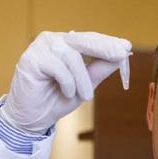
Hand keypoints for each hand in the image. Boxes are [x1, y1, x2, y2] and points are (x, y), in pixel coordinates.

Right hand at [0, 31, 131, 132]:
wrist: (32, 119)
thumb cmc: (55, 100)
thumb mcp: (85, 86)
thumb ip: (99, 71)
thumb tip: (120, 57)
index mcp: (66, 45)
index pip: (90, 39)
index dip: (108, 43)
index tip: (126, 47)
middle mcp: (53, 41)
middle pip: (83, 40)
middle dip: (104, 48)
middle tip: (121, 55)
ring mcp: (40, 48)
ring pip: (72, 56)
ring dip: (82, 79)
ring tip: (84, 96)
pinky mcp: (31, 59)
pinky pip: (59, 67)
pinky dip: (68, 82)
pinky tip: (66, 92)